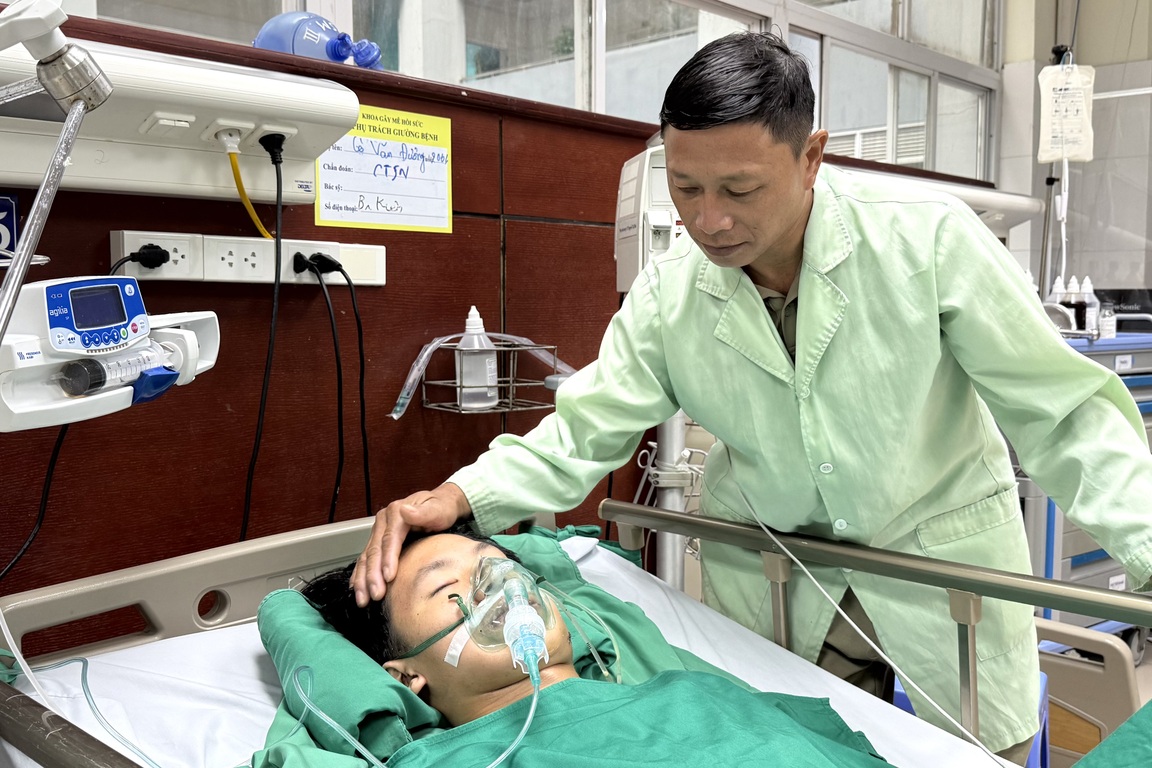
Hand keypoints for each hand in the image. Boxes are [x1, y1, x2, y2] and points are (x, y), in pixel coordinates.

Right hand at [351, 483, 471, 606]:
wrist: (440, 504)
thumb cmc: (441, 508)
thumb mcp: (438, 508)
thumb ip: (424, 512)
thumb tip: (406, 511)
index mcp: (396, 512)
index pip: (389, 538)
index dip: (388, 558)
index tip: (389, 577)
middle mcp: (383, 522)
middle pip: (374, 550)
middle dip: (372, 574)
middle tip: (376, 594)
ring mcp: (378, 532)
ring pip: (366, 557)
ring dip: (363, 579)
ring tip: (364, 599)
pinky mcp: (377, 541)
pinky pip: (365, 559)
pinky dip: (360, 575)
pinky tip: (358, 588)